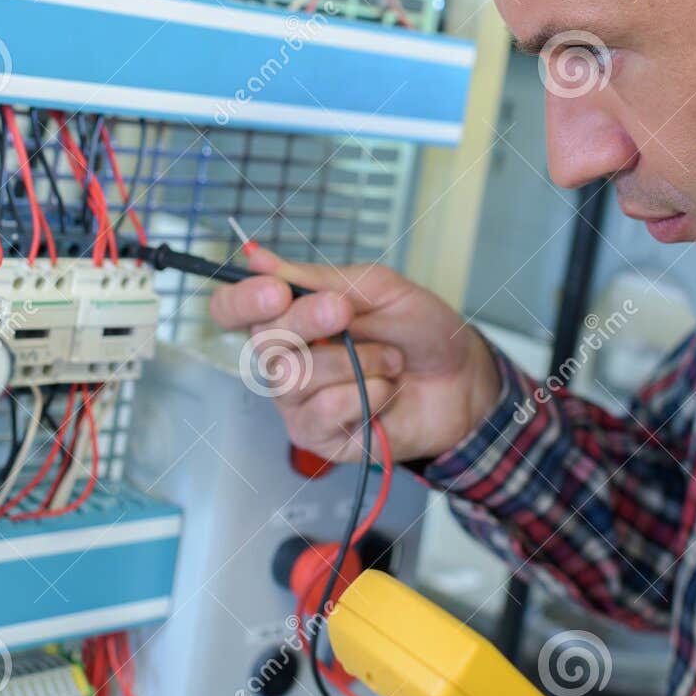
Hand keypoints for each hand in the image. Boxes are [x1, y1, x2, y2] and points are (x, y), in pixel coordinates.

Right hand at [207, 246, 502, 464]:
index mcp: (289, 317)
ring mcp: (300, 403)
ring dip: (354, 361)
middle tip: (347, 312)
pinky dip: (366, 394)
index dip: (241, 300)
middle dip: (309, 322)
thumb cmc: (419, 330)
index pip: (232, 309)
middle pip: (263, 343)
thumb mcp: (376, 287)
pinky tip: (386, 391)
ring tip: (390, 359)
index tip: (276, 291)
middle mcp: (284, 360)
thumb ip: (316, 278)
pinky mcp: (322, 438)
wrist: (463, 377)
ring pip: (294, 378)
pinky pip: (324, 413)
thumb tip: (257, 256)